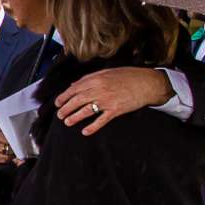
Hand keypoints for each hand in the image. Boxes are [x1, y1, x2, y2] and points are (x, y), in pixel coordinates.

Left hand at [55, 66, 172, 134]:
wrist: (147, 83)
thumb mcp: (107, 72)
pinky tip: (85, 132)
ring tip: (67, 122)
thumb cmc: (128, 76)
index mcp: (96, 79)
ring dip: (74, 117)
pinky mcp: (116, 110)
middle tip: (60, 115)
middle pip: (77, 100)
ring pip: (86, 111)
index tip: (57, 103)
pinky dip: (92, 127)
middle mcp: (99, 89)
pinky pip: (101, 120)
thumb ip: (90, 78)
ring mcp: (107, 101)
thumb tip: (75, 84)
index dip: (64, 96)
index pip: (74, 88)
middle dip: (66, 108)